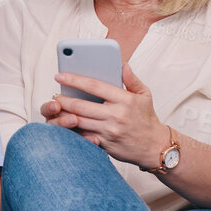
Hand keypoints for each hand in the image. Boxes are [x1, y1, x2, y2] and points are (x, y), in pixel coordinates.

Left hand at [48, 62, 167, 164]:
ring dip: (64, 115)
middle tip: (55, 96)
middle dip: (64, 100)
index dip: (74, 79)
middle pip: (81, 105)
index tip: (60, 76)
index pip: (94, 86)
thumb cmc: (148, 119)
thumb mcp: (144, 95)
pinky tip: (65, 125)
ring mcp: (109, 132)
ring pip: (79, 122)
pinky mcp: (105, 145)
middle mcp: (116, 115)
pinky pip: (84, 136)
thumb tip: (121, 64)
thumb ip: (131, 79)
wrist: (156, 147)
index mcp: (124, 100)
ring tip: (57, 109)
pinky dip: (72, 130)